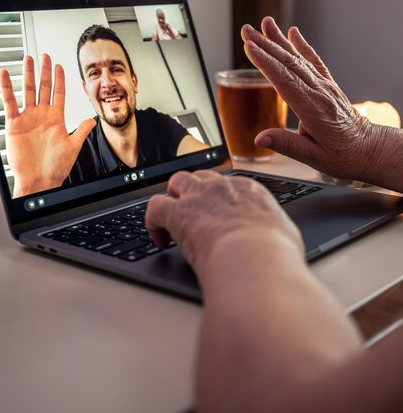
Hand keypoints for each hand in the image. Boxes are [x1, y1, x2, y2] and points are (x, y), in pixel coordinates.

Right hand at [0, 54, 95, 196]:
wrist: (39, 180)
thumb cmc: (55, 167)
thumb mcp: (73, 147)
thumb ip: (81, 131)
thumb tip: (92, 120)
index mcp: (57, 119)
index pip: (59, 93)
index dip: (60, 79)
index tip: (60, 66)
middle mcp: (42, 116)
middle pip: (44, 87)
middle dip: (45, 71)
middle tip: (45, 56)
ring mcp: (28, 118)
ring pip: (28, 91)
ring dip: (28, 75)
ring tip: (29, 59)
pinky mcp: (14, 124)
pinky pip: (10, 103)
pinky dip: (7, 88)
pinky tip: (5, 75)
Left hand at [146, 170, 303, 281]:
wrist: (255, 262)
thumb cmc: (275, 255)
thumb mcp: (285, 237)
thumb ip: (276, 232)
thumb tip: (280, 242)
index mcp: (249, 190)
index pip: (228, 184)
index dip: (219, 198)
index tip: (218, 213)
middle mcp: (222, 187)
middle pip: (200, 176)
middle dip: (194, 190)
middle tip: (192, 212)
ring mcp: (198, 197)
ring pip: (176, 182)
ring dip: (172, 197)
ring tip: (171, 218)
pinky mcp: (177, 214)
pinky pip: (154, 207)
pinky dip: (152, 221)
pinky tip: (159, 238)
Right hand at [241, 17, 382, 180]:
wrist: (368, 149)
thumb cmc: (342, 155)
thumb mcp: (313, 157)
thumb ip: (286, 145)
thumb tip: (260, 138)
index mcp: (313, 110)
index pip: (285, 81)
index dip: (266, 63)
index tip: (249, 48)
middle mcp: (319, 92)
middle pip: (288, 63)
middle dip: (265, 45)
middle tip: (246, 31)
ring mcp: (325, 86)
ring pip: (298, 58)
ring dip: (279, 40)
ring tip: (263, 24)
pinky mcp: (328, 84)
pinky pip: (313, 60)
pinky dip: (302, 45)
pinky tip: (293, 33)